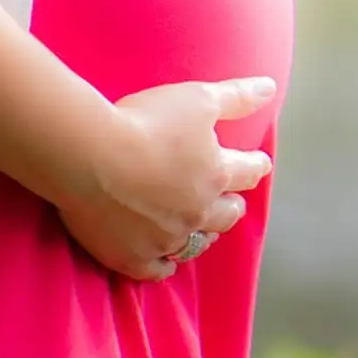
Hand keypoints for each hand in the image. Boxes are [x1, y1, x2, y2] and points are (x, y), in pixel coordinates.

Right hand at [54, 76, 277, 280]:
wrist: (88, 155)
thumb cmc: (144, 122)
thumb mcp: (197, 99)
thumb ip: (235, 97)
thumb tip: (269, 87)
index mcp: (215, 174)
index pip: (247, 172)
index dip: (255, 165)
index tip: (260, 164)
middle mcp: (197, 211)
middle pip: (226, 214)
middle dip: (232, 206)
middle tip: (233, 202)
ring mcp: (165, 238)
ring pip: (195, 244)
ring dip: (203, 236)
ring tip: (204, 232)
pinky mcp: (133, 257)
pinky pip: (156, 270)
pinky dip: (164, 266)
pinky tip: (166, 265)